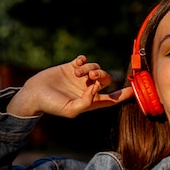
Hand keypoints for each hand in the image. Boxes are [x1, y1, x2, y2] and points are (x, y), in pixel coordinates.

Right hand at [6, 55, 133, 116]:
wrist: (34, 94)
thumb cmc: (52, 106)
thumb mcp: (70, 110)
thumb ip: (87, 102)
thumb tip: (97, 88)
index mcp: (91, 102)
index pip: (112, 99)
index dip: (124, 94)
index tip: (135, 89)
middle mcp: (88, 89)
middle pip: (106, 79)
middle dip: (102, 75)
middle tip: (90, 76)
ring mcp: (80, 78)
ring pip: (96, 68)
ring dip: (89, 68)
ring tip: (77, 72)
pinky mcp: (71, 67)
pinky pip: (84, 60)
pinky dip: (83, 60)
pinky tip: (77, 64)